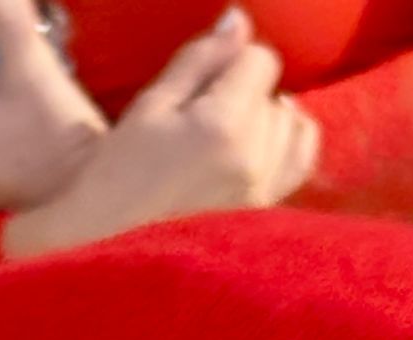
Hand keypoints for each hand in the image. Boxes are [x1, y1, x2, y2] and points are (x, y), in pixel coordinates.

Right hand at [2, 8, 318, 259]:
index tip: (204, 83)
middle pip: (276, 94)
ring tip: (225, 139)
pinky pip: (301, 160)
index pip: (262, 61)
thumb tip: (240, 21)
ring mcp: (264, 194)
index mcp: (223, 128)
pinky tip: (257, 149)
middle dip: (247, 94)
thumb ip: (201, 59)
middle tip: (203, 119)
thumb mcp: (152, 105)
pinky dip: (286, 145)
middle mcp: (253, 162)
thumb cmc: (121, 173)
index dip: (233, 62)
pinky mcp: (266, 215)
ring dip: (265, 121)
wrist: (111, 244)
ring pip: (292, 124)